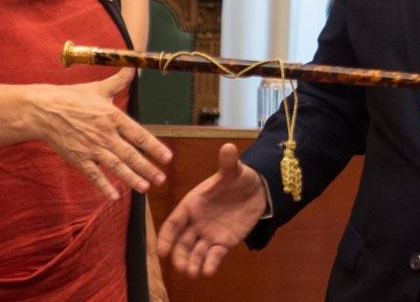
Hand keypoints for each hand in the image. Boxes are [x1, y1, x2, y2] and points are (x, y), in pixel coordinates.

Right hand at [37, 69, 172, 198]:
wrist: (44, 110)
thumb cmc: (72, 98)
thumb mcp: (99, 88)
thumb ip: (119, 80)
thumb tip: (134, 66)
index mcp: (112, 117)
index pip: (138, 134)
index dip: (154, 147)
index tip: (167, 157)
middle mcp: (105, 134)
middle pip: (130, 154)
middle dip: (147, 168)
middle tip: (161, 179)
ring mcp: (91, 148)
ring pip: (115, 166)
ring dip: (131, 178)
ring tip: (145, 188)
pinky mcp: (78, 158)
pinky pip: (93, 174)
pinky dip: (103, 186)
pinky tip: (114, 196)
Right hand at [157, 143, 266, 277]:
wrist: (258, 190)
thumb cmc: (239, 178)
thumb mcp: (234, 170)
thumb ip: (228, 162)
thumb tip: (228, 147)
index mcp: (193, 204)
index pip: (174, 222)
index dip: (166, 237)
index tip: (161, 251)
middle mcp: (197, 221)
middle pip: (182, 242)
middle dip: (179, 255)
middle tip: (181, 267)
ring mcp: (209, 233)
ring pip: (195, 252)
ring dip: (191, 263)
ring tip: (192, 272)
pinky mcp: (224, 243)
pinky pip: (214, 256)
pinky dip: (209, 264)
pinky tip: (208, 271)